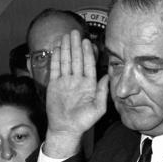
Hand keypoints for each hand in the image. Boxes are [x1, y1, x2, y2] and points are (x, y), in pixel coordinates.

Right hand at [43, 30, 108, 158]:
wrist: (65, 129)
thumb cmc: (83, 121)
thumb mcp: (98, 108)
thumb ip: (103, 92)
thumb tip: (108, 76)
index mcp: (89, 84)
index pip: (88, 64)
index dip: (87, 52)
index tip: (86, 41)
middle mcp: (77, 80)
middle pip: (76, 59)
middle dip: (76, 45)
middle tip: (75, 32)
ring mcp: (65, 81)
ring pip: (66, 61)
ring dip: (66, 48)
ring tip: (66, 36)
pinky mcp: (54, 84)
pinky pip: (55, 68)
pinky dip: (56, 58)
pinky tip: (58, 48)